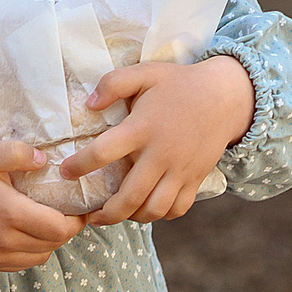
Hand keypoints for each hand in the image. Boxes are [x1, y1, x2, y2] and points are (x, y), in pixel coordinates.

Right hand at [0, 140, 83, 271]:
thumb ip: (18, 153)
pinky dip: (33, 251)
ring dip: (50, 241)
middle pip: (54, 243)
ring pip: (42, 256)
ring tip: (47, 222)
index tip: (78, 207)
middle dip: (66, 229)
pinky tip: (28, 233)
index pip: (59, 228)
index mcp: (10, 213)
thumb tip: (44, 160)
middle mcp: (5, 240)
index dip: (76, 220)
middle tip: (66, 212)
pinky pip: (24, 264)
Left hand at [58, 56, 251, 226]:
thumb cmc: (179, 83)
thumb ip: (113, 83)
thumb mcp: (145, 72)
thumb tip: (88, 105)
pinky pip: (177, 209)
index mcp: (143, 127)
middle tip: (89, 217)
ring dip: (132, 218)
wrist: (226, 97)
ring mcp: (180, 170)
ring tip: (116, 216)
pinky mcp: (195, 179)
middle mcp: (161, 154)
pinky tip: (145, 210)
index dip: (80, 165)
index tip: (65, 172)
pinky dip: (160, 215)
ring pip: (154, 209)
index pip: (104, 152)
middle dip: (106, 213)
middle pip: (130, 196)